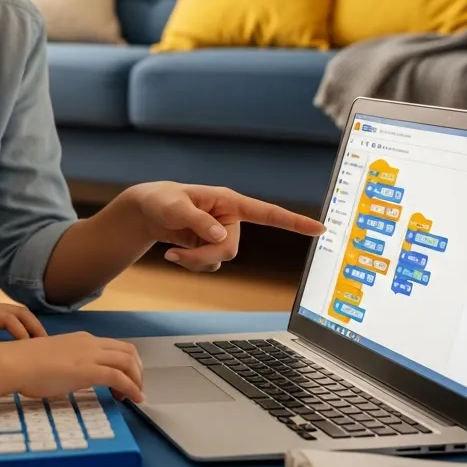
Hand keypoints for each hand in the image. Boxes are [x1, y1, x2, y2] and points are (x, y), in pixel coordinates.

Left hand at [0, 299, 47, 346]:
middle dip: (35, 328)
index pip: (10, 319)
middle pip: (20, 312)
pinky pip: (12, 317)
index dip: (23, 333)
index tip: (31, 351)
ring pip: (18, 313)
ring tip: (42, 346)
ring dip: (32, 326)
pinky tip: (27, 342)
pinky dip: (24, 326)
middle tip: (47, 348)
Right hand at [1, 332, 144, 402]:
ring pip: (128, 362)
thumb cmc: (26, 364)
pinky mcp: (88, 370)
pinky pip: (120, 378)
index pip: (116, 347)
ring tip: (133, 396)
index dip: (127, 364)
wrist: (16, 363)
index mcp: (82, 339)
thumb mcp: (55, 358)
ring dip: (136, 380)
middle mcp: (90, 343)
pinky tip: (134, 399)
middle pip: (128, 352)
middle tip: (134, 389)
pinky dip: (132, 388)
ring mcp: (90, 355)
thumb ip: (70, 364)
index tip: (126, 380)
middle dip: (137, 371)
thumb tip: (74, 375)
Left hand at [129, 182, 324, 272]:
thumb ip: (197, 220)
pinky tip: (176, 255)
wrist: (146, 213)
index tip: (320, 228)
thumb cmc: (161, 200)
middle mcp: (230, 219)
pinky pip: (210, 266)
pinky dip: (192, 265)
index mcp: (229, 202)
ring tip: (172, 253)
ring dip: (195, 262)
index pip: (267, 213)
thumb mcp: (174, 207)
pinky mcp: (212, 248)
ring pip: (221, 260)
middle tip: (175, 256)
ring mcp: (222, 235)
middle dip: (204, 257)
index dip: (294, 222)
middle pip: (231, 250)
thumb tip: (221, 236)